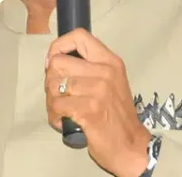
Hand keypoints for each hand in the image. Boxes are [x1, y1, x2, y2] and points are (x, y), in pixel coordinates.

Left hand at [44, 28, 151, 176]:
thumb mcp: (111, 81)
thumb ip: (89, 67)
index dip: (59, 46)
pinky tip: (63, 121)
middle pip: (58, 62)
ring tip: (61, 109)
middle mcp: (105, 72)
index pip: (79, 36)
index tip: (54, 62)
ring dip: (51, 100)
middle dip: (50, 79)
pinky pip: (56, 105)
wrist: (131, 145)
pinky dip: (54, 116)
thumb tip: (54, 59)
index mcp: (110, 61)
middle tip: (58, 93)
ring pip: (53, 84)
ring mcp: (97, 90)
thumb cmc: (117, 115)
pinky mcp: (89, 109)